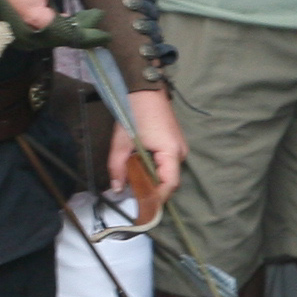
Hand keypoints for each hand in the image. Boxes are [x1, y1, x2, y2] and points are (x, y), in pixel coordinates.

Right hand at [0, 0, 89, 30]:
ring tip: (87, 23)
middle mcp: (33, 33)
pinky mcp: (22, 31)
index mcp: (39, 20)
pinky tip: (66, 20)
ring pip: (53, 36)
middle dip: (80, 31)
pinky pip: (44, 33)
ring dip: (69, 31)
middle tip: (98, 26)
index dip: (86, 30)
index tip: (102, 27)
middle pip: (62, 37)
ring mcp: (26, 34)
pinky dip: (56, 28)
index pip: (69, 31)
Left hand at [119, 87, 185, 204]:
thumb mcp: (122, 142)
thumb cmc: (135, 113)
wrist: (144, 88)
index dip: (157, 198)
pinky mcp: (173, 142)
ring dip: (153, 179)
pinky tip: (140, 169)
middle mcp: (180, 152)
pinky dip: (155, 169)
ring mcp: (179, 147)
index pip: (169, 184)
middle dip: (153, 190)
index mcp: (171, 152)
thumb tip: (116, 189)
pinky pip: (166, 163)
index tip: (143, 207)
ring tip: (134, 183)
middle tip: (134, 197)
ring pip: (167, 172)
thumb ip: (118, 167)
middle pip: (169, 180)